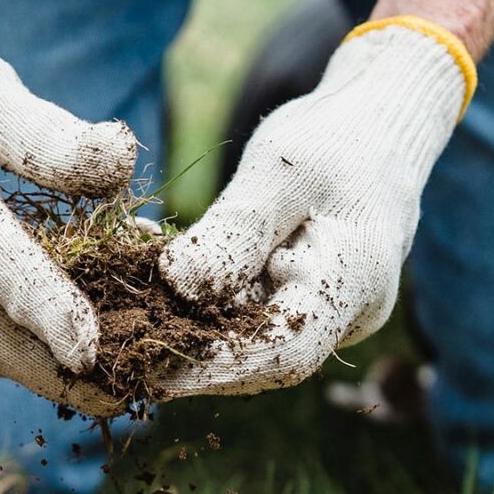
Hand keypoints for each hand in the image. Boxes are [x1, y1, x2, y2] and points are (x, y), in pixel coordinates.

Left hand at [156, 18, 473, 395]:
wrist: (377, 120)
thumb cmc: (338, 135)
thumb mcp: (281, 169)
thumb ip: (234, 230)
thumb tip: (175, 286)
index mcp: (355, 282)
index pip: (284, 353)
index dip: (216, 371)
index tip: (151, 372)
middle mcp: (346, 312)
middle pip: (261, 356)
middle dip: (188, 353)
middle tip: (117, 347)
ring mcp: (324, 309)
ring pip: (248, 335)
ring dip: (186, 324)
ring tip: (122, 307)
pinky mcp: (297, 296)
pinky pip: (245, 309)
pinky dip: (198, 297)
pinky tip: (147, 273)